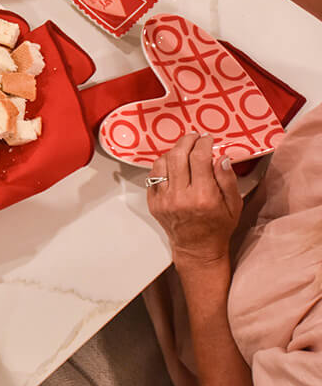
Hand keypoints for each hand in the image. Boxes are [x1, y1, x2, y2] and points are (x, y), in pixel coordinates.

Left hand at [146, 134, 242, 267]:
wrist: (197, 248)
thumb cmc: (218, 227)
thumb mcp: (234, 205)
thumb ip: (228, 180)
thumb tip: (222, 157)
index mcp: (203, 197)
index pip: (199, 158)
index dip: (203, 143)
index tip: (208, 138)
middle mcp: (181, 197)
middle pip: (178, 156)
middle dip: (187, 141)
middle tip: (194, 137)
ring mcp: (164, 199)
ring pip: (162, 163)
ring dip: (173, 152)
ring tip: (183, 150)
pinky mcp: (153, 202)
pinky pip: (153, 175)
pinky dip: (162, 165)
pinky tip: (172, 164)